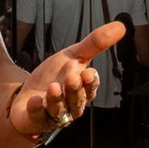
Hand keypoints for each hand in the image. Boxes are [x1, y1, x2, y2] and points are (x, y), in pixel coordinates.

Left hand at [6, 21, 125, 146]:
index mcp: (83, 90)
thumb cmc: (54, 77)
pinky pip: (38, 117)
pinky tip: (35, 101)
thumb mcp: (73, 56)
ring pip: (59, 110)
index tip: (89, 73)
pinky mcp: (36, 120)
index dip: (90, 82)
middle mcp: (71, 106)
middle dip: (75, 89)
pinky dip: (37, 109)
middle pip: (77, 100)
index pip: (91, 88)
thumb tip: (120, 26)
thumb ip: (94, 43)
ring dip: (57, 99)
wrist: (28, 95)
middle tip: (72, 77)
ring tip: (53, 87)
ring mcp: (54, 115)